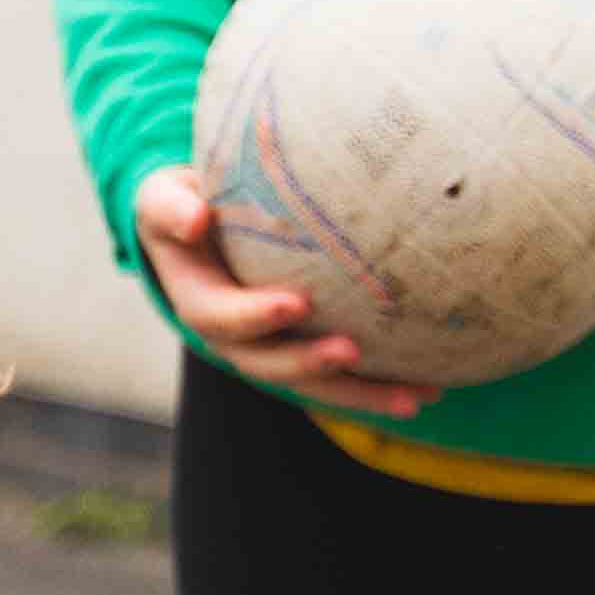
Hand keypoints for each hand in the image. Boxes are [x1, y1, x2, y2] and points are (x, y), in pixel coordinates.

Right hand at [132, 164, 433, 420]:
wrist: (198, 226)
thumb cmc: (185, 203)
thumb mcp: (164, 198)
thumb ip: (173, 209)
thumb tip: (195, 219)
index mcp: (198, 301)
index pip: (220, 317)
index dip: (256, 316)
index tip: (298, 303)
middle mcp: (233, 338)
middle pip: (269, 364)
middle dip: (310, 363)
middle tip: (352, 351)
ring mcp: (271, 349)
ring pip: (313, 383)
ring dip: (362, 393)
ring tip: (414, 396)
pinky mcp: (303, 350)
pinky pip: (340, 376)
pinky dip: (380, 386)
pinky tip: (429, 389)